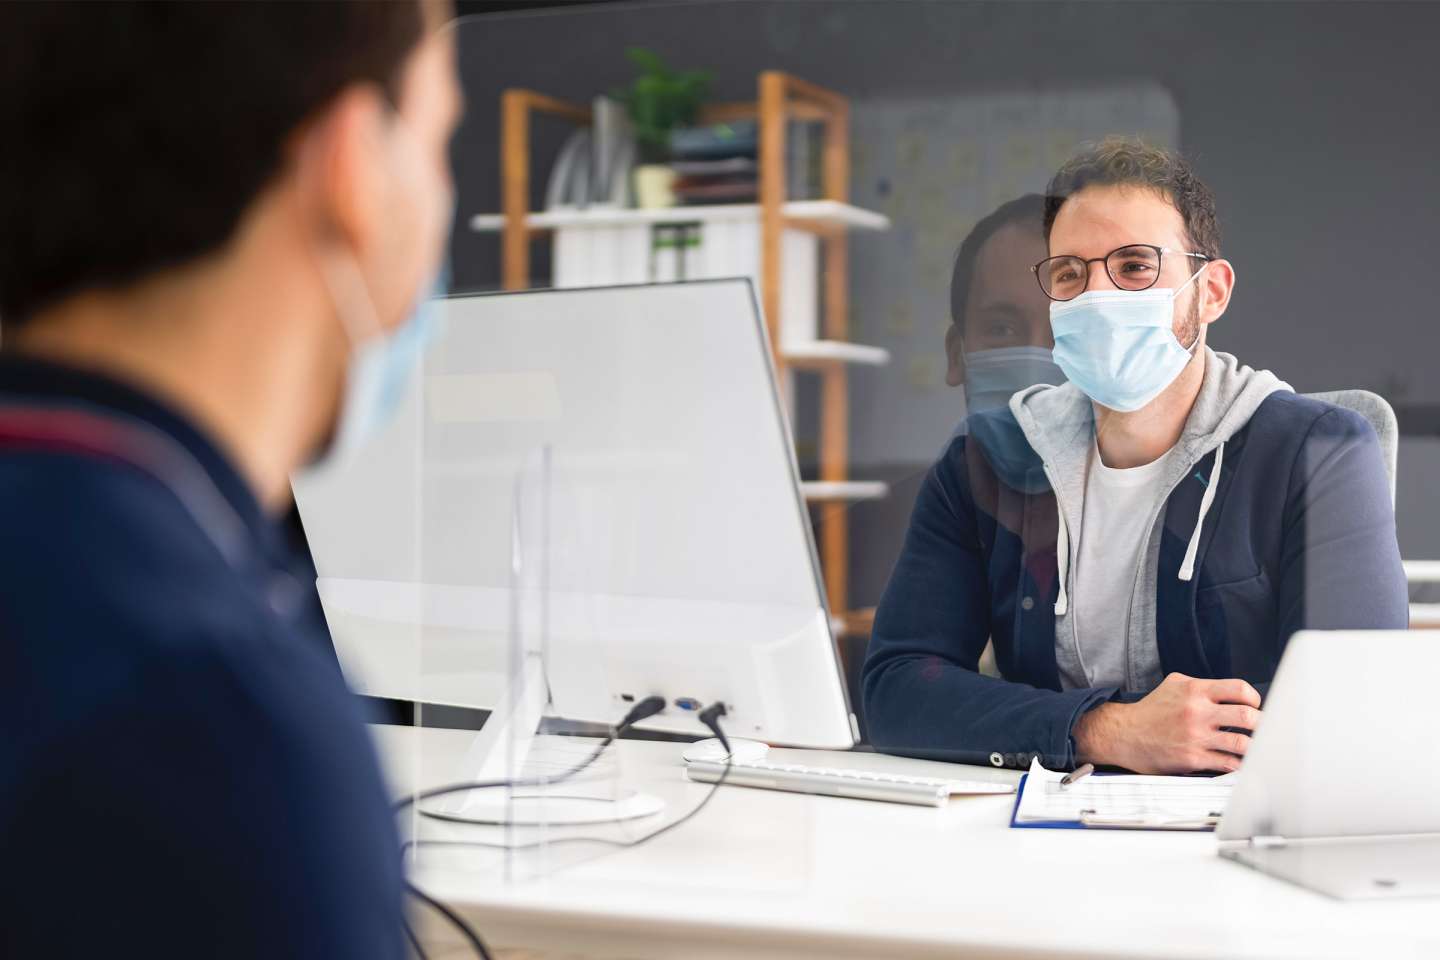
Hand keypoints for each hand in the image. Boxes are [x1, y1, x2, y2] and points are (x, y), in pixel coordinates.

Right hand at [1072, 673, 1261, 773]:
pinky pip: (1227, 764)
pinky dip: (1239, 765)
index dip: (1254, 699)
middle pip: (1247, 716)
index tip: (1254, 707)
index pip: (1239, 690)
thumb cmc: (1150, 711)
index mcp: (1194, 690)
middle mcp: (1197, 712)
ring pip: (1242, 744)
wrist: (1123, 734)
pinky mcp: (1192, 758)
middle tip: (1263, 728)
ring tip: (1256, 747)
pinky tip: (1241, 763)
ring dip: (1255, 747)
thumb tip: (1230, 692)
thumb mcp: (1173, 685)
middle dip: (1262, 724)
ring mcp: (1195, 737)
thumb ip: (1202, 685)